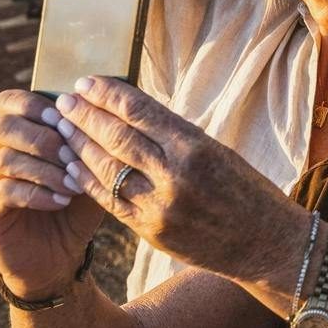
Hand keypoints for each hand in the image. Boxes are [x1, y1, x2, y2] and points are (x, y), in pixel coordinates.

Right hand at [0, 90, 105, 298]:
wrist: (59, 257)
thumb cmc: (78, 207)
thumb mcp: (94, 170)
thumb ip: (96, 141)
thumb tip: (118, 107)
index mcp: (23, 136)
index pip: (9, 102)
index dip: (34, 103)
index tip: (65, 116)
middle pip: (3, 126)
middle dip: (44, 137)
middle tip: (73, 155)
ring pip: (5, 158)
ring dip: (45, 168)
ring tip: (73, 183)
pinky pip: (4, 191)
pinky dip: (36, 193)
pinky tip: (60, 201)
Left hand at [51, 76, 305, 283]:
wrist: (266, 244)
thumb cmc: (247, 190)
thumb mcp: (218, 152)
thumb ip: (176, 136)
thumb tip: (132, 113)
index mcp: (196, 147)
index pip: (141, 112)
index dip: (108, 95)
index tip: (86, 83)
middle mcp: (176, 175)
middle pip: (117, 137)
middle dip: (85, 116)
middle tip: (63, 102)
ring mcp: (160, 206)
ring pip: (107, 168)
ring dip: (79, 146)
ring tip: (61, 130)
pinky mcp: (151, 232)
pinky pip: (110, 201)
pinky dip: (88, 181)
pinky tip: (73, 165)